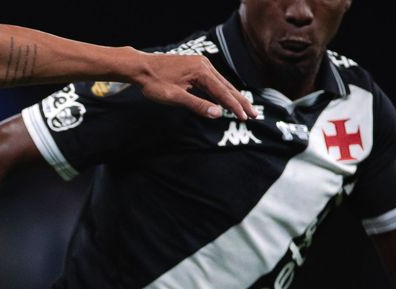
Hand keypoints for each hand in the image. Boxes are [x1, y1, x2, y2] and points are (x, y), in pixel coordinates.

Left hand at [135, 54, 255, 119]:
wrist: (140, 67)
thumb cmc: (154, 82)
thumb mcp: (175, 97)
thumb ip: (197, 105)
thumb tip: (218, 113)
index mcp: (201, 71)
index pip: (222, 92)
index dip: (234, 106)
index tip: (246, 118)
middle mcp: (204, 65)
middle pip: (227, 87)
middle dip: (241, 102)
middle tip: (255, 115)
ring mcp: (200, 64)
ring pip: (221, 83)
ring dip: (233, 97)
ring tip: (246, 108)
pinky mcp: (196, 66)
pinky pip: (213, 80)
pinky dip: (222, 91)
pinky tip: (227, 98)